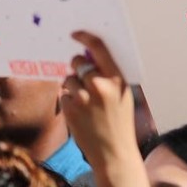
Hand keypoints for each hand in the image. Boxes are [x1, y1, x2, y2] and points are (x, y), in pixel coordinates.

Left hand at [61, 31, 138, 170]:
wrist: (114, 152)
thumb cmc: (120, 120)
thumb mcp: (122, 94)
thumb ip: (108, 75)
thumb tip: (87, 56)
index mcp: (116, 79)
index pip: (98, 48)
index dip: (85, 37)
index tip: (76, 34)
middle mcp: (99, 86)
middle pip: (77, 62)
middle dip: (77, 67)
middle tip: (84, 79)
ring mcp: (83, 98)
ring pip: (68, 79)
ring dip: (73, 86)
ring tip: (85, 102)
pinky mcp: (70, 110)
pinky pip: (63, 95)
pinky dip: (69, 101)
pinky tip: (81, 113)